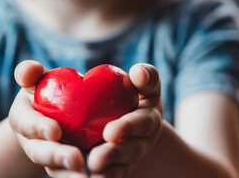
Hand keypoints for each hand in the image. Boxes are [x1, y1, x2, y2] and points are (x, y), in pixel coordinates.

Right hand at [8, 60, 87, 177]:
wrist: (59, 109)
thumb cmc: (47, 89)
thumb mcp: (37, 78)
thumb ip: (30, 72)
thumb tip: (28, 72)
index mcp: (22, 119)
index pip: (26, 123)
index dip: (38, 128)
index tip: (55, 131)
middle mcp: (31, 142)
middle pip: (39, 153)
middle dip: (56, 157)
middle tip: (76, 160)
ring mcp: (48, 158)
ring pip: (55, 170)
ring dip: (69, 176)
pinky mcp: (66, 167)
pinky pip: (72, 175)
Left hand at [88, 63, 162, 177]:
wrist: (133, 121)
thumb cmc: (134, 95)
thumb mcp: (146, 85)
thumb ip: (146, 77)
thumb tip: (138, 72)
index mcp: (149, 119)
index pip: (142, 123)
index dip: (128, 128)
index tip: (110, 132)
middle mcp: (142, 142)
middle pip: (131, 150)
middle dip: (114, 155)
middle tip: (95, 159)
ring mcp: (130, 158)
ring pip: (121, 168)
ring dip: (107, 173)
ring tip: (90, 172)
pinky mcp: (117, 168)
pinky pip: (112, 175)